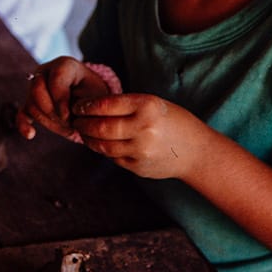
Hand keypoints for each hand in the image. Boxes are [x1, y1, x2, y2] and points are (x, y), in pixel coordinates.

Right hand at [16, 57, 110, 141]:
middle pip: (37, 91)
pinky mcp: (30, 103)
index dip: (61, 99)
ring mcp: (35, 88)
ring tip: (67, 126)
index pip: (55, 78)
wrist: (90, 103)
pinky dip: (24, 125)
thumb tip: (63, 115)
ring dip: (49, 121)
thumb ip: (83, 101)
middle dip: (52, 111)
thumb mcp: (97, 95)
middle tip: (69, 121)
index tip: (70, 114)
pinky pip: (22, 114)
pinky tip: (30, 134)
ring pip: (32, 105)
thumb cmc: (95, 97)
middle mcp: (45, 72)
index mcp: (64, 65)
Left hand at [71, 93, 201, 179]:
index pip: (106, 104)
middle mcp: (144, 128)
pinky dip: (101, 149)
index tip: (78, 105)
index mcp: (147, 106)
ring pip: (102, 145)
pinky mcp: (138, 167)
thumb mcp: (154, 104)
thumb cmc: (172, 122)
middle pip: (100, 127)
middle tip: (75, 119)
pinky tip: (98, 143)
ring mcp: (141, 150)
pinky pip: (112, 157)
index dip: (86, 105)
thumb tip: (89, 107)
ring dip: (87, 138)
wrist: (196, 152)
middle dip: (82, 123)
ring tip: (82, 131)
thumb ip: (126, 105)